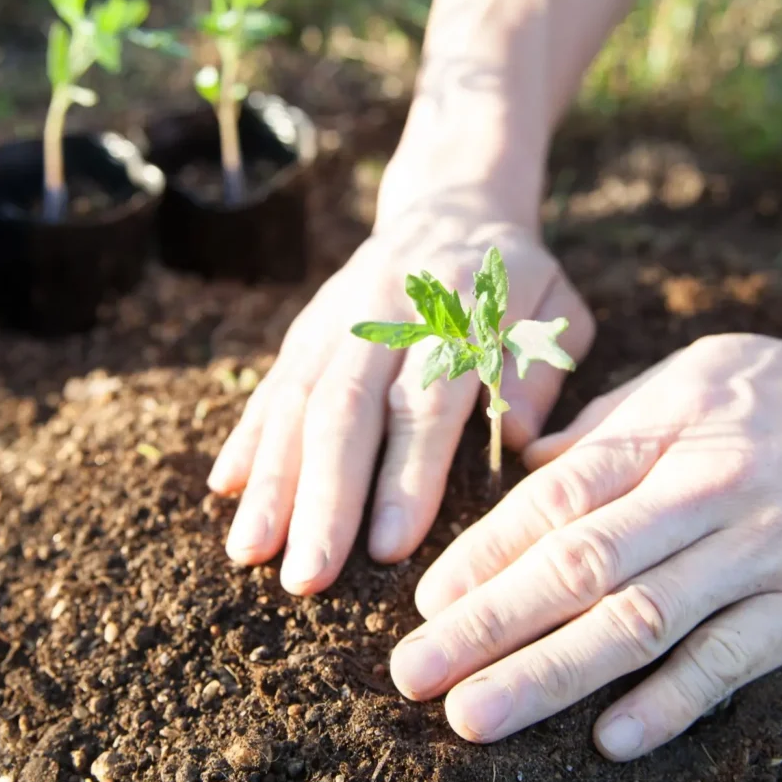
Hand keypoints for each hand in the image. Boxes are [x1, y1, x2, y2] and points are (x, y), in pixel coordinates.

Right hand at [208, 213, 594, 595]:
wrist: (451, 205)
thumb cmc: (515, 283)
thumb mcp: (556, 312)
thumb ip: (540, 374)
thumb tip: (520, 444)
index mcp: (458, 310)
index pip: (427, 401)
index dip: (407, 475)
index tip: (389, 549)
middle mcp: (387, 312)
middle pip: (346, 408)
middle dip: (323, 497)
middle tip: (308, 576)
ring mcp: (337, 317)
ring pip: (297, 399)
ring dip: (272, 479)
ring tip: (251, 551)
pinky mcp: (307, 326)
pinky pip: (272, 383)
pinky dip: (247, 435)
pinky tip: (225, 488)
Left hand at [389, 332, 781, 759]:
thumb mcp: (695, 375)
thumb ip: (610, 420)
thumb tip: (529, 459)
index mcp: (667, 431)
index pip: (556, 498)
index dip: (483, 553)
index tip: (427, 603)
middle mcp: (705, 489)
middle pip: (579, 565)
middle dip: (487, 624)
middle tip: (414, 674)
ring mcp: (762, 549)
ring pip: (641, 619)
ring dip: (550, 674)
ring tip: (476, 715)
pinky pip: (732, 658)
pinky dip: (672, 701)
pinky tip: (612, 739)